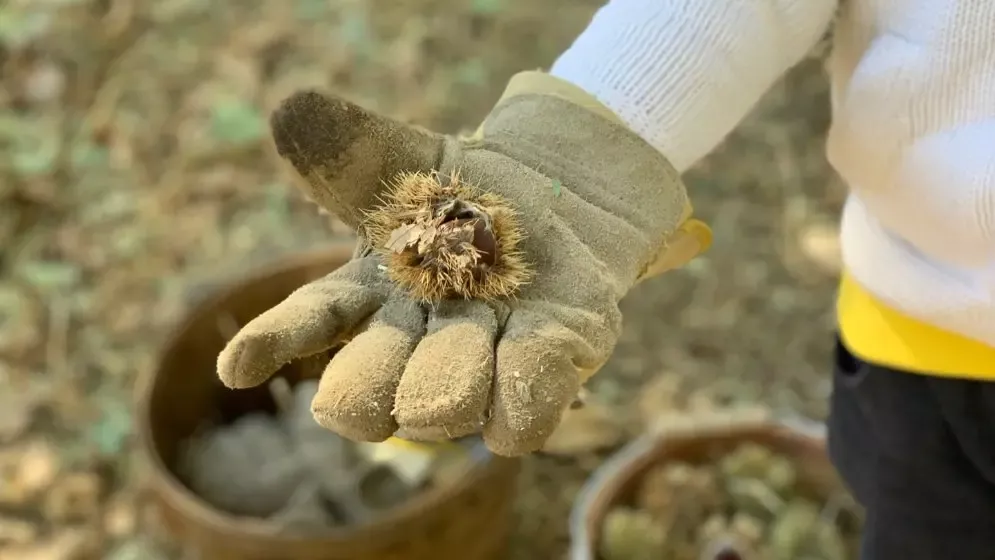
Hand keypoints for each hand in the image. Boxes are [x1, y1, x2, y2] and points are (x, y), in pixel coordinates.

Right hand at [216, 72, 709, 455]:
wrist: (562, 200)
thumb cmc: (466, 191)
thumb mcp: (410, 162)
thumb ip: (355, 150)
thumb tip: (290, 112)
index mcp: (361, 298)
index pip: (306, 326)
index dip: (272, 344)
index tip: (237, 365)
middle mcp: (406, 356)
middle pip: (367, 400)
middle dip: (384, 373)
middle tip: (427, 316)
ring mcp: (470, 380)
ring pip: (442, 414)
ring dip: (462, 364)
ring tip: (490, 313)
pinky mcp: (532, 389)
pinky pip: (515, 426)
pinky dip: (519, 394)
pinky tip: (525, 342)